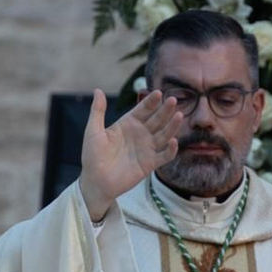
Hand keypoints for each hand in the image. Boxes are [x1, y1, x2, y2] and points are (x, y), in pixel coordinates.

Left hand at [77, 89, 182, 222]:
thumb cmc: (92, 156)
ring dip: (172, 126)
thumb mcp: (93, 131)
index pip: (143, 109)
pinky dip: (171, 150)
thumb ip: (98, 111)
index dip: (150, 102)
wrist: (96, 181)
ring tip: (179, 116)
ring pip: (163, 135)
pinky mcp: (150, 164)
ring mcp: (146, 148)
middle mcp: (140, 134)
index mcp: (128, 124)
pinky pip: (164, 156)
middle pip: (156, 119)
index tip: (158, 93)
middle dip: (165, 110)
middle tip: (173, 100)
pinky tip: (174, 142)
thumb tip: (98, 90)